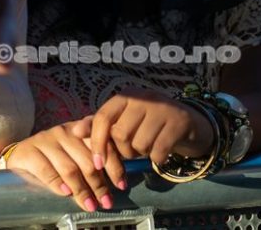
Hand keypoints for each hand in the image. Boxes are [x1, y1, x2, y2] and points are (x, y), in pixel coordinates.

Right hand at [9, 121, 115, 211]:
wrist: (19, 155)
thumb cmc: (52, 158)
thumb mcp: (74, 154)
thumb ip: (91, 162)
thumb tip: (114, 186)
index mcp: (80, 129)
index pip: (102, 144)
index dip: (114, 164)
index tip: (121, 184)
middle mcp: (65, 131)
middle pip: (87, 159)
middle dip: (99, 184)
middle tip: (107, 202)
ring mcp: (46, 140)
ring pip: (69, 167)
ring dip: (82, 190)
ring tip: (90, 205)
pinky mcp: (29, 151)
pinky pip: (46, 170)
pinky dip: (57, 184)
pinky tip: (66, 194)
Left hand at [86, 87, 213, 188]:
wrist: (186, 120)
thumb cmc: (147, 122)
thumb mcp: (124, 119)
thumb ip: (100, 125)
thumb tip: (74, 131)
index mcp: (125, 96)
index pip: (103, 117)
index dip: (97, 141)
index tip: (97, 163)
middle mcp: (142, 98)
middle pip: (121, 135)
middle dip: (124, 150)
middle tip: (133, 150)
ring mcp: (162, 108)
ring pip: (140, 144)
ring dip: (142, 154)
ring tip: (148, 146)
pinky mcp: (178, 122)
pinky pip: (158, 152)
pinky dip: (157, 158)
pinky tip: (161, 152)